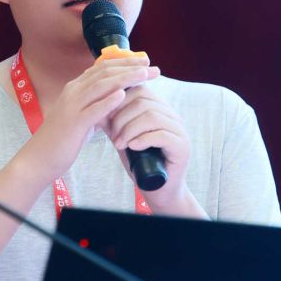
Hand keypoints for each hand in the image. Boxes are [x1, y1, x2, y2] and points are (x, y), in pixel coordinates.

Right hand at [28, 56, 159, 178]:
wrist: (39, 158)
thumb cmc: (63, 139)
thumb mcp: (82, 117)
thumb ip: (97, 106)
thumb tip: (117, 98)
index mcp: (75, 89)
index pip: (102, 68)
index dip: (124, 62)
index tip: (144, 61)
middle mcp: (73, 92)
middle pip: (104, 72)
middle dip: (130, 67)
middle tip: (151, 66)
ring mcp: (72, 106)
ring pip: (100, 86)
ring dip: (124, 78)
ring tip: (144, 74)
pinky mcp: (73, 123)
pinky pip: (93, 109)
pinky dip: (108, 101)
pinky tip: (123, 95)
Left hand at [103, 85, 195, 212]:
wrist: (157, 190)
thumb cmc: (140, 163)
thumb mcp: (123, 138)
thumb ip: (114, 122)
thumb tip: (97, 104)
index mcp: (159, 109)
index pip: (139, 90)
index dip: (119, 101)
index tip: (106, 119)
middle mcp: (172, 116)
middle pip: (144, 101)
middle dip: (122, 117)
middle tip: (113, 136)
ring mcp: (179, 130)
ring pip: (152, 116)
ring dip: (130, 130)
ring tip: (120, 144)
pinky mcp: (182, 146)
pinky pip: (162, 134)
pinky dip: (143, 139)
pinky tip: (133, 147)